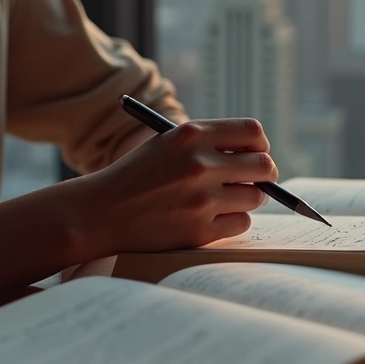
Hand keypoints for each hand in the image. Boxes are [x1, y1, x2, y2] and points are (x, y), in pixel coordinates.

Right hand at [78, 117, 277, 254]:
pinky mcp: (199, 231)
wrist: (99, 213)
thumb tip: (259, 155)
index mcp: (191, 135)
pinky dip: (232, 221)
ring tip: (223, 200)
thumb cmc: (137, 176)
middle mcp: (199, 164)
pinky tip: (210, 218)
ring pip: (255, 197)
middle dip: (265, 174)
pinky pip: (241, 223)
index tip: (257, 152)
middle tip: (257, 180)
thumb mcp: (167, 144)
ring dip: (246, 199)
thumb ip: (209, 144)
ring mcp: (201, 200)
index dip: (260, 143)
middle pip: (263, 165)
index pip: (252, 132)